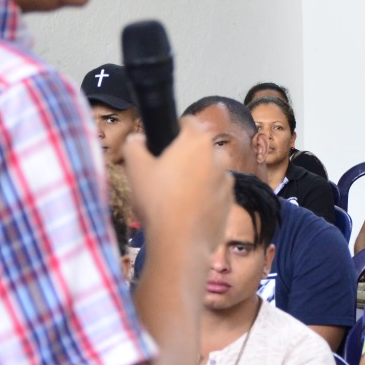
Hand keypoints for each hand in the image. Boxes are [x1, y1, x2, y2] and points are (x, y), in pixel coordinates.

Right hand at [121, 118, 230, 258]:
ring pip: (208, 171)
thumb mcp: (135, 167)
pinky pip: (214, 192)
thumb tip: (138, 139)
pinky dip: (204, 197)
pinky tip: (186, 212)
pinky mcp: (230, 202)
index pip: (188, 122)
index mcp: (198, 140)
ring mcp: (228, 180)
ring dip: (195, 177)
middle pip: (199, 148)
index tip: (161, 147)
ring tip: (174, 197)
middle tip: (163, 174)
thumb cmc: (157, 200)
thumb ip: (134, 144)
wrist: (180, 242)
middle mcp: (219, 156)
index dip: (172, 131)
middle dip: (185, 156)